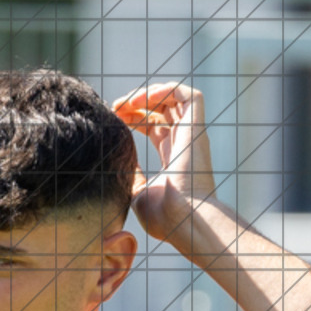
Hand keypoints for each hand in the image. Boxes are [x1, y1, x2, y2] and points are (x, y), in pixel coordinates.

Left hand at [112, 83, 215, 242]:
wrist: (183, 219)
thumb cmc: (163, 216)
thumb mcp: (136, 192)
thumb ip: (130, 175)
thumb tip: (118, 163)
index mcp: (172, 159)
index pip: (156, 127)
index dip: (135, 119)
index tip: (113, 119)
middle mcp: (184, 144)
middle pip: (163, 111)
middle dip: (137, 104)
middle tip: (114, 108)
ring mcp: (192, 135)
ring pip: (175, 99)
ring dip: (147, 95)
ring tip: (123, 103)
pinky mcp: (197, 128)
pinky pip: (188, 95)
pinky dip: (164, 90)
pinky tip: (140, 101)